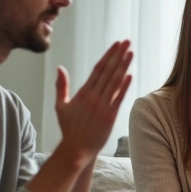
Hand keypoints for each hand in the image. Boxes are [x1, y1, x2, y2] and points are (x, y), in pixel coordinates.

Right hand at [54, 40, 133, 163]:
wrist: (75, 149)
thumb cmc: (69, 128)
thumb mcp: (61, 106)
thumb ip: (61, 86)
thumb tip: (59, 68)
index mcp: (83, 92)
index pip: (98, 68)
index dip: (108, 55)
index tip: (116, 45)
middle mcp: (93, 97)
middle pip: (107, 71)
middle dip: (118, 55)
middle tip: (127, 42)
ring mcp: (101, 106)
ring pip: (114, 82)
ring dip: (123, 66)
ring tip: (130, 52)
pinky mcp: (109, 117)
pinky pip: (118, 99)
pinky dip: (124, 87)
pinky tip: (130, 75)